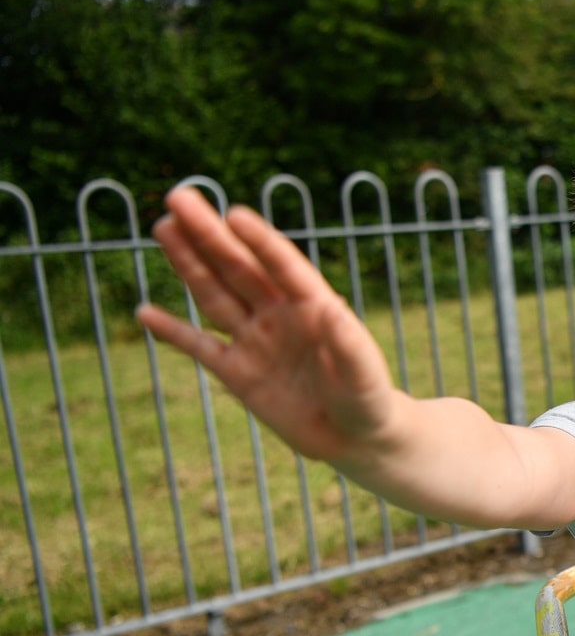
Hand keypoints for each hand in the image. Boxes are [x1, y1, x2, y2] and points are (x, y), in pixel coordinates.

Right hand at [139, 186, 398, 464]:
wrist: (355, 438)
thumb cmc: (369, 401)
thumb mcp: (364, 376)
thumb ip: (349, 345)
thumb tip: (333, 310)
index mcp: (314, 307)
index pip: (282, 266)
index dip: (259, 241)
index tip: (234, 214)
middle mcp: (280, 315)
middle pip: (238, 268)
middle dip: (209, 234)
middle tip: (178, 197)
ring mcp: (256, 341)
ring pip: (215, 295)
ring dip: (188, 263)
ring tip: (164, 227)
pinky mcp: (238, 373)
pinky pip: (199, 347)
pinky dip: (172, 332)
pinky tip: (144, 313)